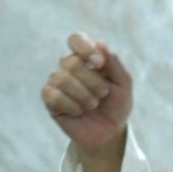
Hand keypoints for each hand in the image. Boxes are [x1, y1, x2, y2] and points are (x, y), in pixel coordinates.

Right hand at [42, 32, 133, 169]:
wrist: (109, 132)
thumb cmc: (116, 105)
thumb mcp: (123, 84)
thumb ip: (114, 63)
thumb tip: (99, 43)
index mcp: (87, 58)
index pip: (76, 39)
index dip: (85, 48)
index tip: (99, 64)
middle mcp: (69, 67)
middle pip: (71, 62)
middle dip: (92, 81)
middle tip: (103, 94)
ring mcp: (57, 82)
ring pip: (62, 78)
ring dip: (83, 95)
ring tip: (92, 105)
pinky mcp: (49, 100)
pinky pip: (53, 95)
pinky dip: (71, 105)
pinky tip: (78, 111)